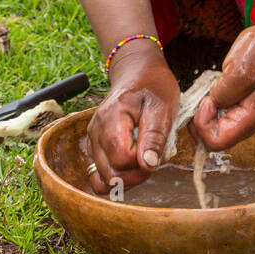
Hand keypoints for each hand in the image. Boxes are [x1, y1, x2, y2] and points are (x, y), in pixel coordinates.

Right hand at [86, 42, 179, 194]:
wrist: (137, 73)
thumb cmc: (153, 87)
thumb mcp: (162, 107)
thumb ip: (155, 136)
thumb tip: (148, 165)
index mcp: (111, 118)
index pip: (121, 159)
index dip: (142, 163)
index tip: (157, 152)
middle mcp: (95, 132)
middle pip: (109, 175)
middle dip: (135, 175)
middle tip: (153, 157)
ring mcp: (92, 141)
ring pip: (102, 180)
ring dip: (126, 179)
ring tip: (142, 160)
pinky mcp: (94, 147)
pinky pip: (100, 174)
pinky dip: (117, 175)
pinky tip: (133, 162)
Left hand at [191, 7, 254, 150]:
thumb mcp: (241, 68)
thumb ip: (224, 92)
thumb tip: (210, 106)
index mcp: (252, 117)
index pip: (217, 142)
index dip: (203, 124)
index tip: (207, 99)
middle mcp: (248, 122)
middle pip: (213, 138)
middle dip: (201, 119)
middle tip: (206, 93)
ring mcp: (243, 116)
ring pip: (213, 128)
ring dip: (205, 112)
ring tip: (212, 88)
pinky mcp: (237, 107)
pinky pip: (216, 116)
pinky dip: (209, 104)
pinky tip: (215, 87)